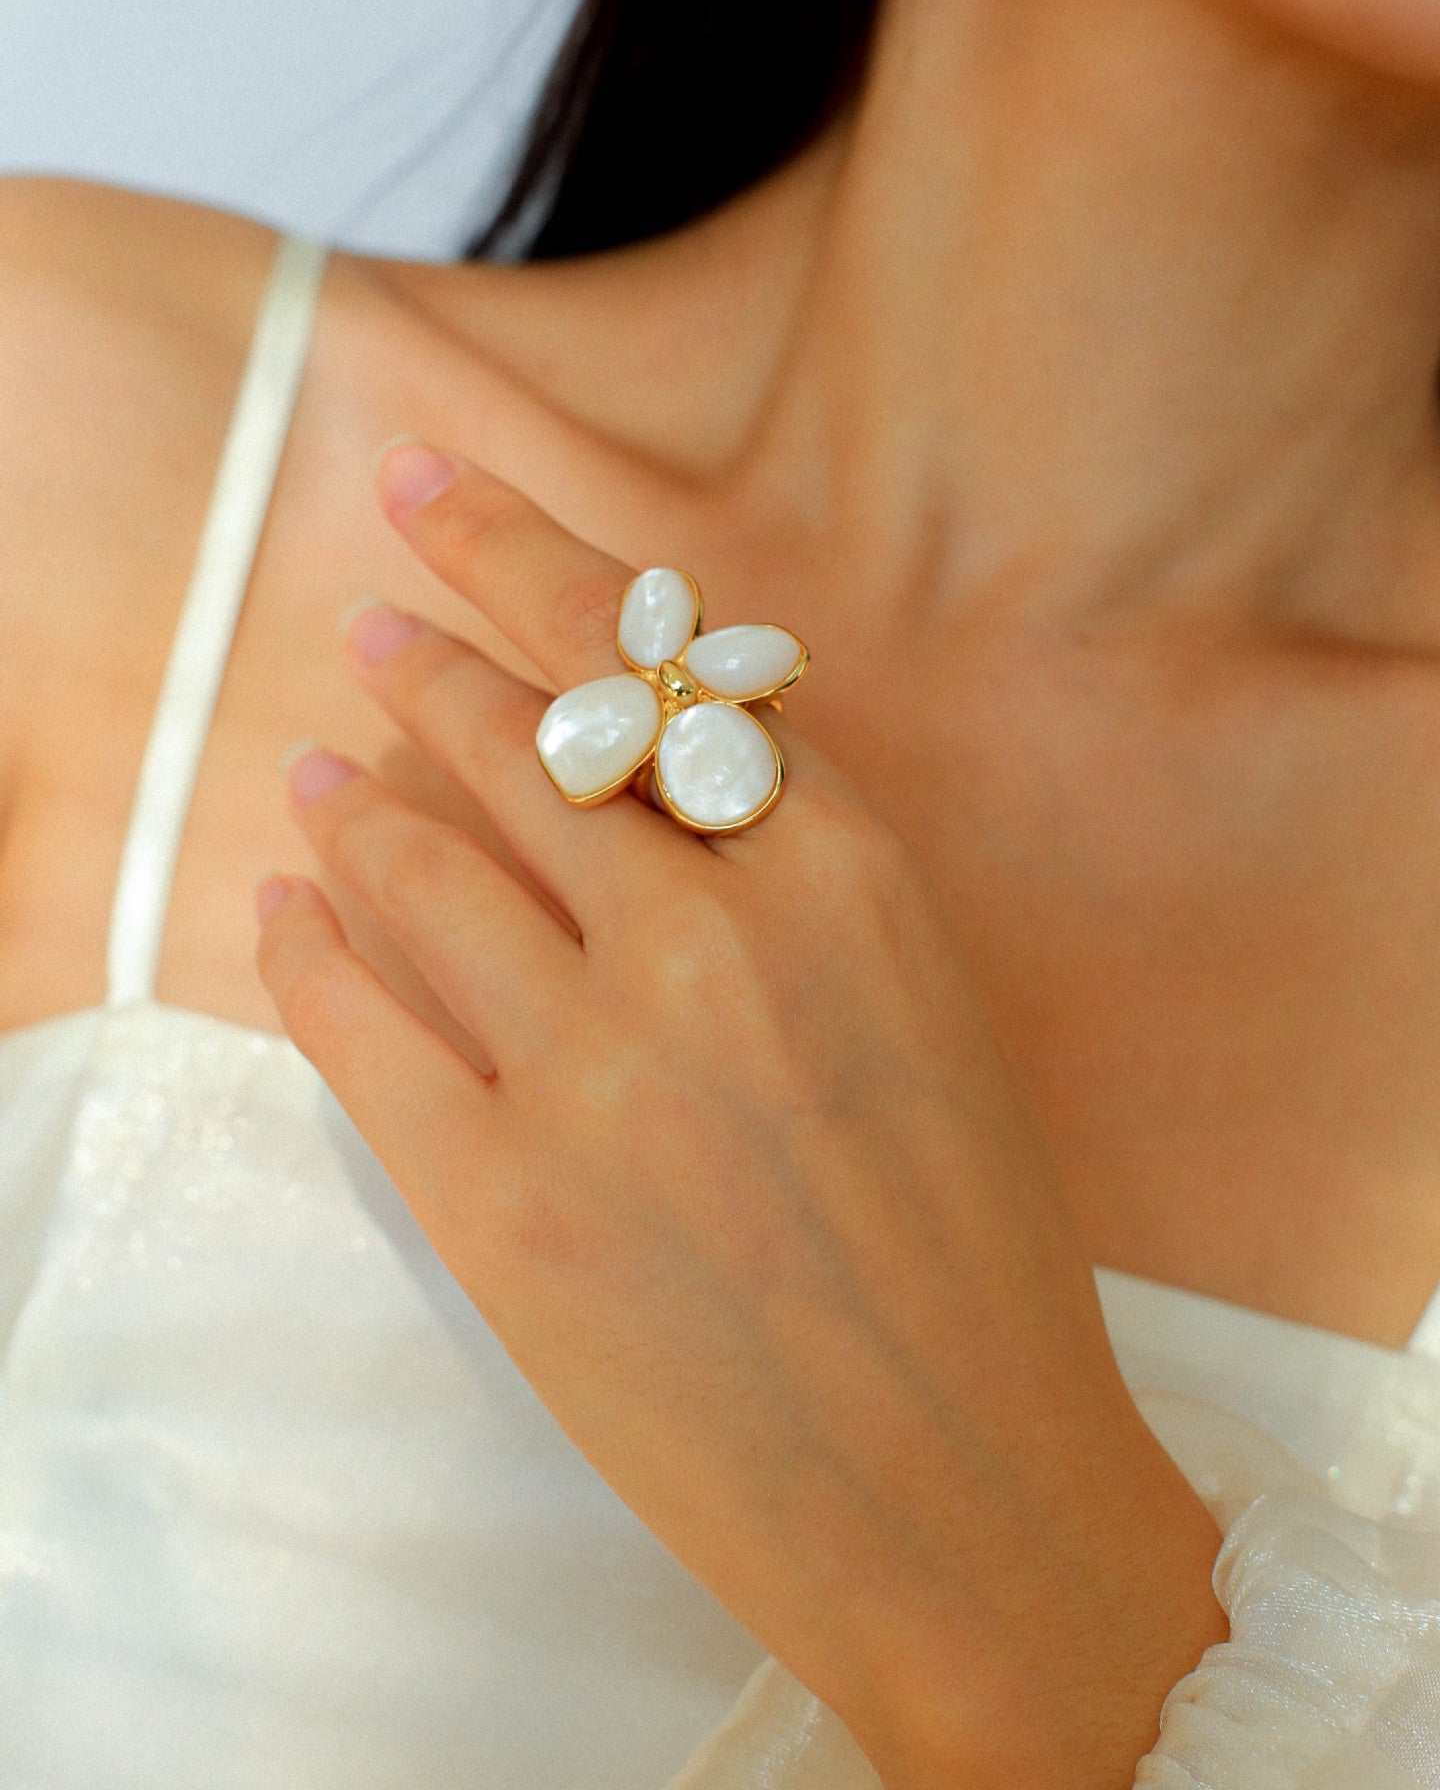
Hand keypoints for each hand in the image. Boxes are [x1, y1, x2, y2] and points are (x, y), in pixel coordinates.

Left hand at [255, 443, 1228, 1789]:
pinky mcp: (501, 1202)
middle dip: (433, 662)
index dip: (526, 560)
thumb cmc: (974, 1249)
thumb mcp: (928, 1005)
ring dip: (357, 794)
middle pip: (525, 743)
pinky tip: (288, 902)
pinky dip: (308, 941)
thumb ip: (799, 872)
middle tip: (376, 621)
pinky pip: (359, 1019)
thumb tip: (642, 771)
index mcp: (849, 878)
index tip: (437, 494)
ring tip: (319, 764)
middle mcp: (715, 944)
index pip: (651, 665)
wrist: (963, 1487)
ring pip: (424, 862)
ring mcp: (596, 1071)